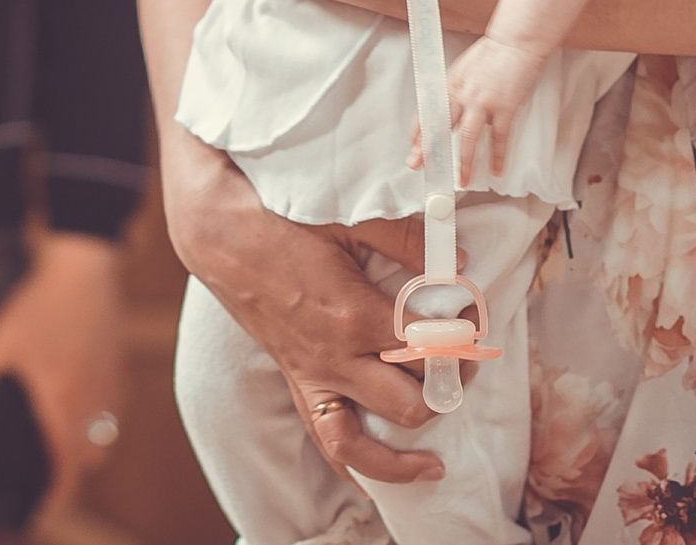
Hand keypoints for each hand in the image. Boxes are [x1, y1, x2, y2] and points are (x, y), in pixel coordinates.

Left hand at [0, 231, 127, 509]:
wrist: (83, 270)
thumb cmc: (38, 304)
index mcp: (59, 398)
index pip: (66, 464)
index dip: (58, 492)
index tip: (45, 504)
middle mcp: (90, 400)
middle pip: (90, 459)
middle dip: (72, 470)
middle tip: (50, 467)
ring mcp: (111, 386)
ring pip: (106, 438)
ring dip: (87, 447)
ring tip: (64, 439)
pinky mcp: (121, 371)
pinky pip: (116, 414)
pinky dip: (101, 422)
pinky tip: (81, 406)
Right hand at [163, 141, 446, 485]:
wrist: (221, 235)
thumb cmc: (282, 222)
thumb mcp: (349, 220)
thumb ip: (405, 239)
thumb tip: (455, 260)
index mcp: (354, 316)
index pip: (427, 348)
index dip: (461, 338)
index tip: (474, 320)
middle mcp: (334, 358)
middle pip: (407, 405)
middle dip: (444, 391)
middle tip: (462, 366)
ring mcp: (312, 376)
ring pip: (359, 446)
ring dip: (400, 461)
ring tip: (434, 464)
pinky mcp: (296, 380)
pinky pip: (324, 438)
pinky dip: (352, 465)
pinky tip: (376, 476)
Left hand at [412, 35, 546, 182]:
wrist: (515, 42)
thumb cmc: (492, 53)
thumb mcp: (464, 69)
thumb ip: (456, 90)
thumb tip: (448, 109)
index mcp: (450, 84)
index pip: (427, 112)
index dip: (418, 132)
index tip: (412, 148)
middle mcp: (462, 94)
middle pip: (440, 127)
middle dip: (427, 149)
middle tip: (419, 166)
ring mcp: (483, 102)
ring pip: (468, 138)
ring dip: (465, 162)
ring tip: (463, 180)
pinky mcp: (505, 107)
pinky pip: (500, 138)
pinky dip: (498, 156)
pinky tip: (497, 169)